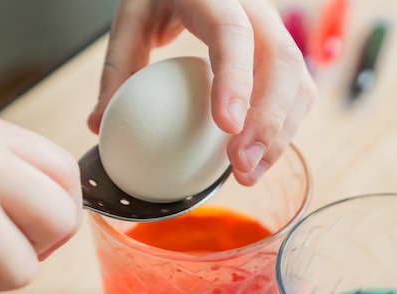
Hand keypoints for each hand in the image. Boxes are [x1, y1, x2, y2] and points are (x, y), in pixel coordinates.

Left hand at [88, 0, 315, 185]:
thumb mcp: (133, 17)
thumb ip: (118, 67)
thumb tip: (98, 124)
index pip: (233, 33)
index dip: (236, 79)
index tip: (227, 127)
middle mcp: (254, 9)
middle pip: (282, 62)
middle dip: (268, 121)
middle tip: (240, 167)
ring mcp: (272, 28)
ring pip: (298, 80)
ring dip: (280, 133)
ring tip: (249, 173)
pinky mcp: (279, 49)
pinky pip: (296, 90)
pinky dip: (282, 127)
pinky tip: (257, 156)